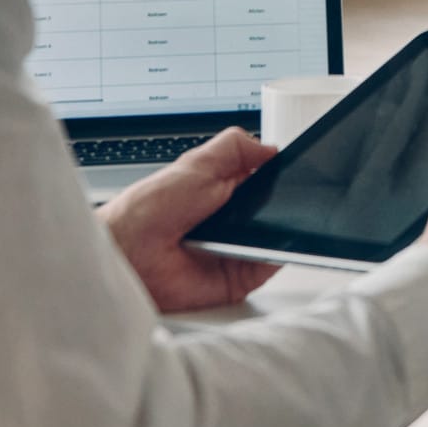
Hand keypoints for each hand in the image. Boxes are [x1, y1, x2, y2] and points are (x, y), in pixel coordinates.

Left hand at [99, 128, 283, 311]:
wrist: (130, 253)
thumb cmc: (149, 209)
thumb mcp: (197, 163)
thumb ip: (235, 148)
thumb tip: (271, 148)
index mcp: (224, 190)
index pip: (265, 181)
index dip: (280, 177)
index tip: (296, 170)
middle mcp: (232, 220)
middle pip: (275, 210)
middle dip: (285, 203)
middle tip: (286, 196)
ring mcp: (237, 249)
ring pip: (277, 238)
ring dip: (282, 229)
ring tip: (273, 219)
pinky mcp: (238, 279)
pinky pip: (269, 266)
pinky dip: (276, 255)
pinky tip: (270, 243)